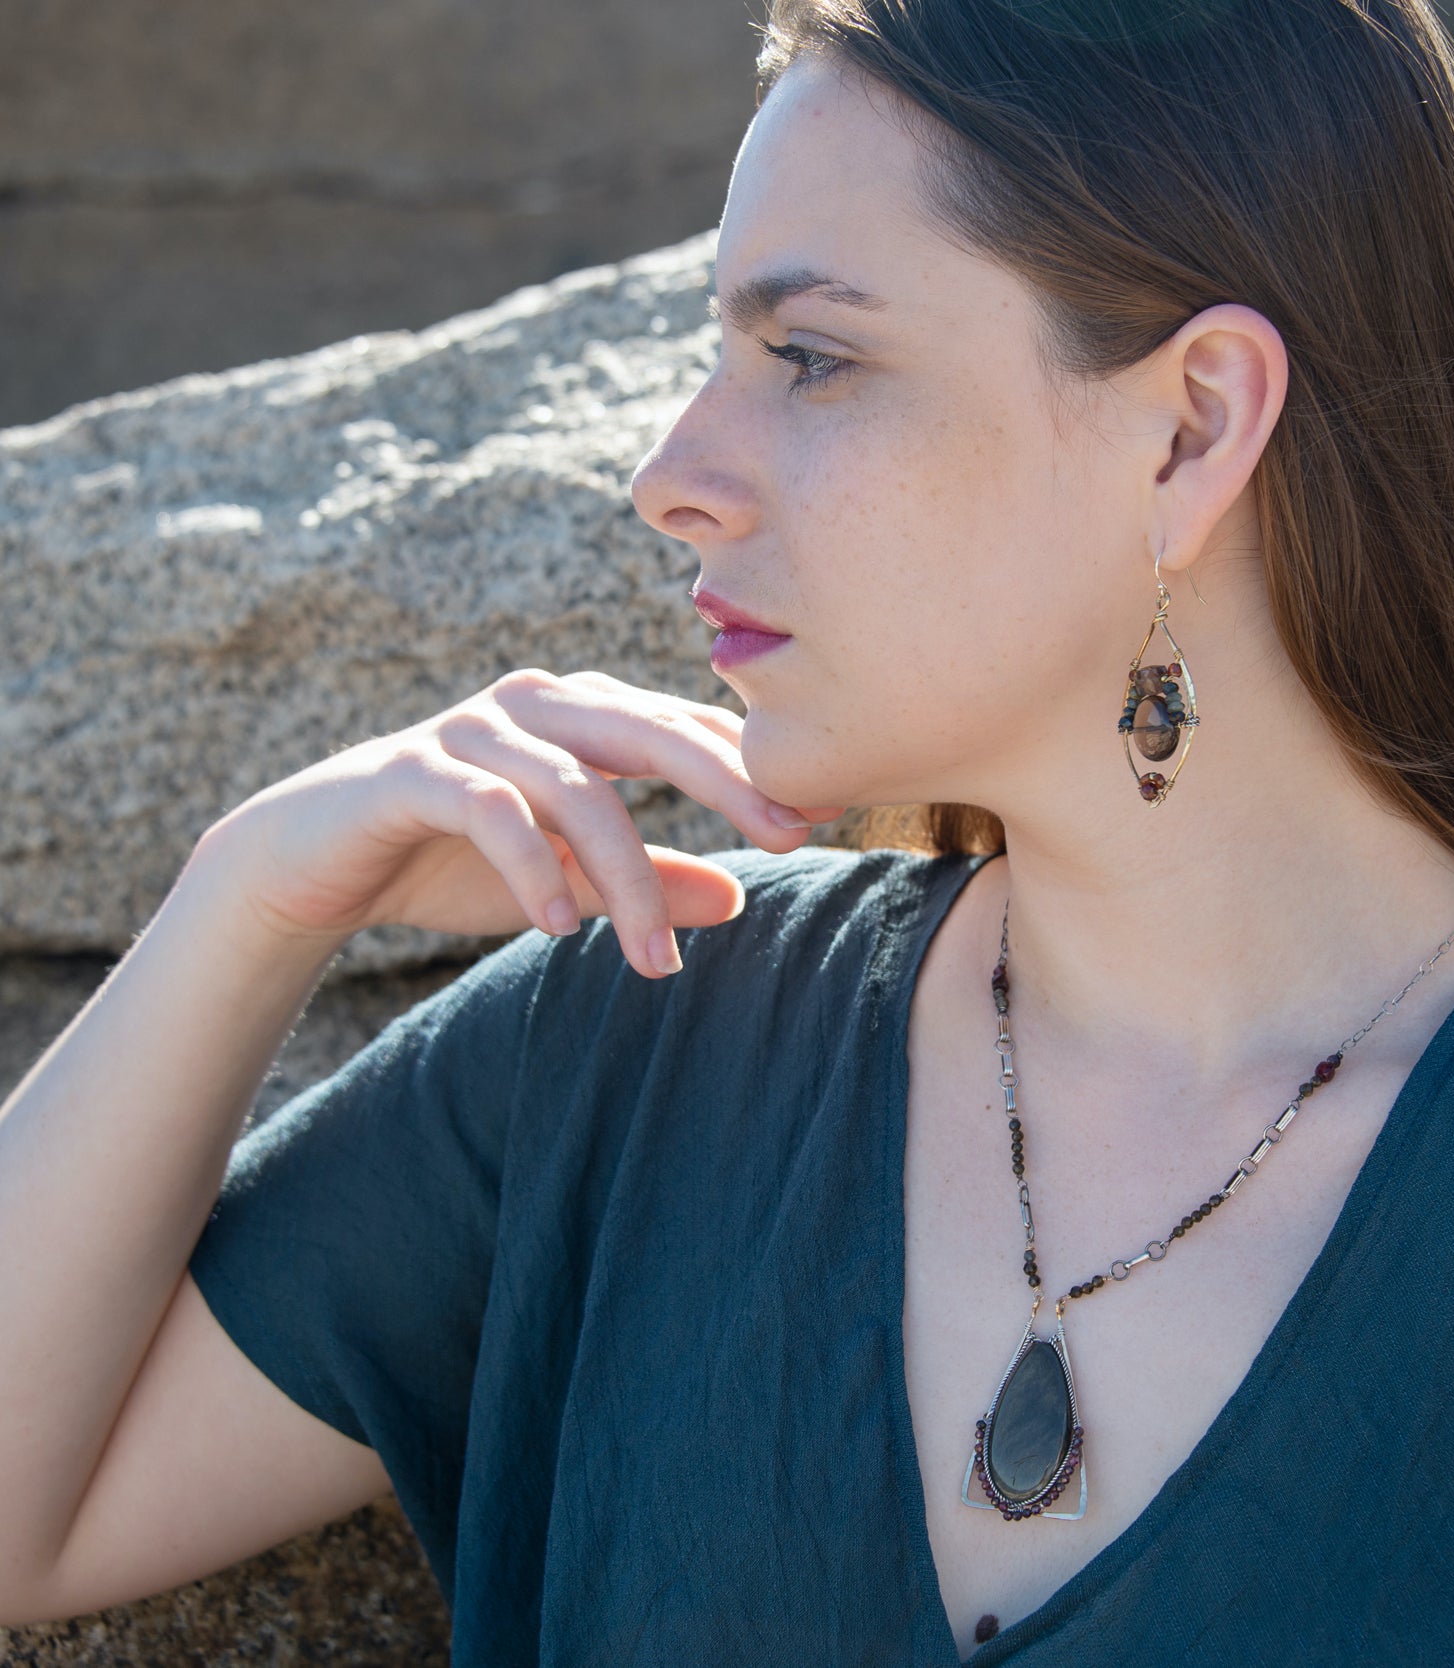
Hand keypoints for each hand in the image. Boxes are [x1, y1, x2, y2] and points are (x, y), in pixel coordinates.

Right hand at [190, 670, 846, 977]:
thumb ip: (645, 881)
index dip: (754, 768)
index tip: (824, 815)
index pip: (685, 728)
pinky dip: (532, 869)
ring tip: (653, 965)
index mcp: (578, 715)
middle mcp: (534, 705)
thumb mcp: (566, 880)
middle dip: (728, 785)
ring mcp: (472, 731)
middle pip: (649, 732)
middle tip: (793, 840)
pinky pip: (491, 812)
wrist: (311, 864)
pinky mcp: (414, 771)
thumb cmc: (449, 861)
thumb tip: (738, 900)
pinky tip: (559, 928)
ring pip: (577, 788)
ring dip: (625, 878)